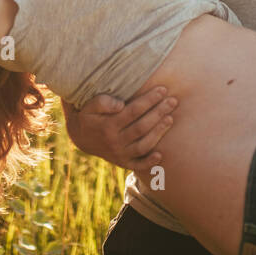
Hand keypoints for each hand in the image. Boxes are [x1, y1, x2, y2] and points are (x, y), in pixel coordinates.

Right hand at [62, 86, 176, 171]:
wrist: (82, 138)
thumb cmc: (89, 116)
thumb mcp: (89, 106)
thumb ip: (102, 102)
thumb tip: (120, 104)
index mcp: (107, 126)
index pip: (133, 111)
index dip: (149, 100)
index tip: (162, 89)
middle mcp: (114, 142)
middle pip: (141, 127)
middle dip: (159, 113)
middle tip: (173, 101)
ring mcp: (119, 154)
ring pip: (143, 145)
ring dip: (158, 133)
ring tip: (171, 119)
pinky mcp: (123, 163)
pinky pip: (137, 165)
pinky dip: (149, 162)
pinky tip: (161, 155)